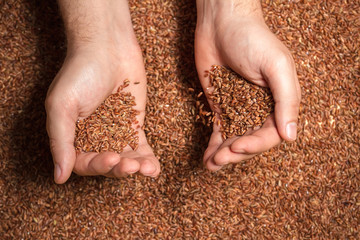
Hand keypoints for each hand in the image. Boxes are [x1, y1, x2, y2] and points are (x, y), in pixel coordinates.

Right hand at [45, 0, 159, 182]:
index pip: (83, 164)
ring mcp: (115, 133)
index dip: (97, 166)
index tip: (110, 158)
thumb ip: (61, 141)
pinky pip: (140, 148)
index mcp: (73, 136)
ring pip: (126, 159)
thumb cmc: (80, 72)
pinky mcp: (134, 126)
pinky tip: (154, 169)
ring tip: (146, 169)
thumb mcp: (61, 106)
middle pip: (107, 165)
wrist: (108, 47)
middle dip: (119, 168)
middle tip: (130, 165)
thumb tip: (59, 178)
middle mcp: (93, 138)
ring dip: (136, 168)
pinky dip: (147, 160)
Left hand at [195, 0, 300, 170]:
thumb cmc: (253, 39)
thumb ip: (287, 100)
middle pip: (251, 141)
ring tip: (211, 166)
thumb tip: (291, 136)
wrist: (221, 23)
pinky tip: (207, 158)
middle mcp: (261, 109)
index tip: (237, 147)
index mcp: (279, 102)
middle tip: (220, 159)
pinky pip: (219, 129)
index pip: (271, 134)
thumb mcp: (276, 66)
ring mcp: (239, 108)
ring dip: (224, 155)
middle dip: (236, 153)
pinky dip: (214, 145)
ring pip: (234, 139)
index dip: (256, 145)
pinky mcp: (220, 105)